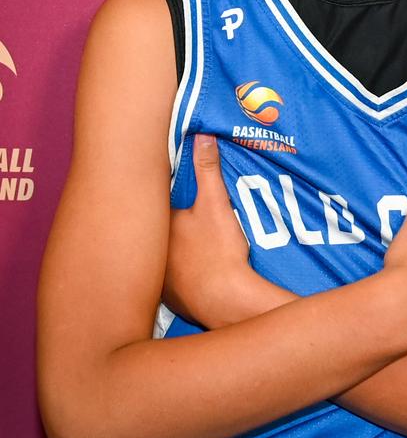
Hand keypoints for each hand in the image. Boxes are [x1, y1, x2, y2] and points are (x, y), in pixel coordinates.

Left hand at [162, 135, 292, 327]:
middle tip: (181, 221)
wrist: (226, 300)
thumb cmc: (217, 251)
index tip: (167, 192)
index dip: (159, 198)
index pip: (150, 206)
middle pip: (152, 234)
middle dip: (162, 228)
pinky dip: (177, 277)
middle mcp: (149, 255)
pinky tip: (191, 274)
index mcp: (156, 227)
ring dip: (167, 254)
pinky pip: (169, 283)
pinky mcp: (170, 301)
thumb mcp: (215, 204)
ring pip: (158, 260)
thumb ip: (207, 169)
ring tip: (185, 246)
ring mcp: (157, 281)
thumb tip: (203, 136)